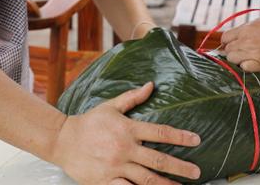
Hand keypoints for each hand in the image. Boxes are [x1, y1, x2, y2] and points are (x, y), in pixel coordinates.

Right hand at [53, 82, 201, 183]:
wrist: (62, 140)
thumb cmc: (89, 122)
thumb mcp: (111, 106)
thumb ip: (133, 98)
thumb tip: (151, 85)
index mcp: (128, 129)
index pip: (160, 132)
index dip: (180, 137)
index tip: (196, 140)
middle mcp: (124, 148)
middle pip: (158, 159)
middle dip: (180, 167)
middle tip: (197, 172)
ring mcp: (115, 167)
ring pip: (146, 179)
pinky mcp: (105, 181)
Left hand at [220, 12, 259, 71]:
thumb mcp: (259, 22)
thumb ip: (244, 31)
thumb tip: (232, 39)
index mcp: (246, 29)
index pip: (224, 38)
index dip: (227, 41)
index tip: (232, 44)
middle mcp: (247, 41)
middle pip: (228, 50)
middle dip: (233, 50)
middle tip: (243, 50)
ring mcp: (254, 54)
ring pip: (233, 60)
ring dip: (238, 59)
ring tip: (249, 56)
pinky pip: (244, 68)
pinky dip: (247, 66)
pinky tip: (254, 62)